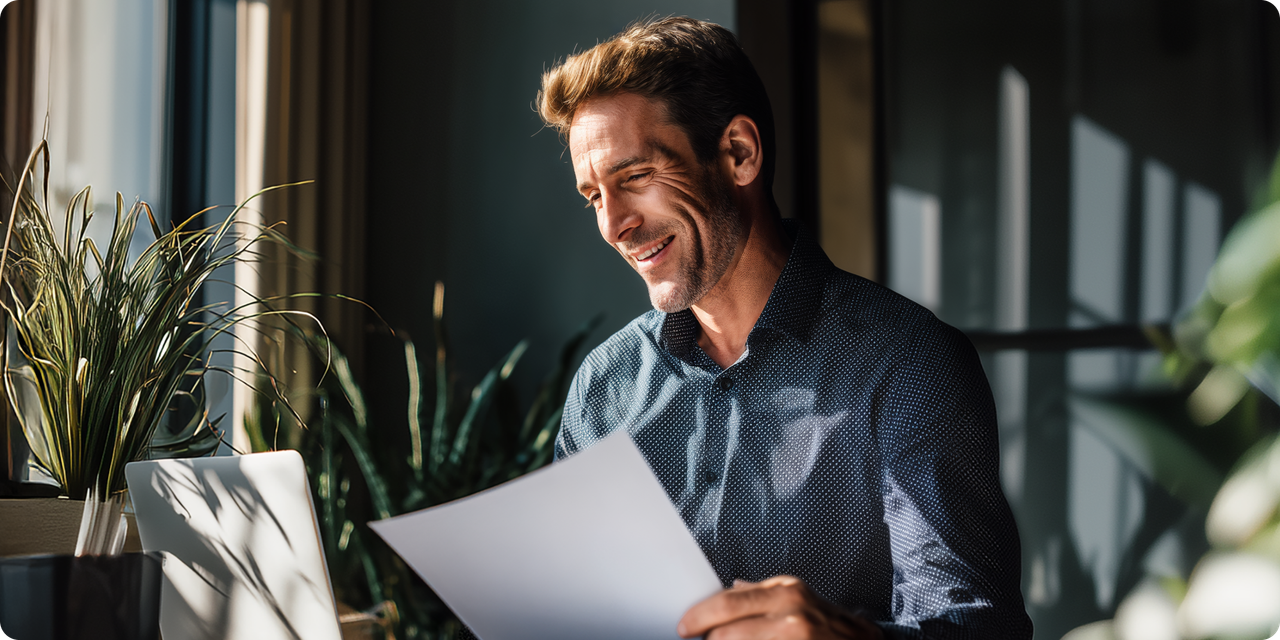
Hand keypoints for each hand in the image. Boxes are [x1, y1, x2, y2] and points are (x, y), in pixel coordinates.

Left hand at [677, 575, 884, 638]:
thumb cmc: (830, 626)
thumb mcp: (799, 598)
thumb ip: (763, 594)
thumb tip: (729, 589)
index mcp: (786, 592)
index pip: (727, 603)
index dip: (699, 616)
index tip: (685, 627)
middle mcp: (792, 615)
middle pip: (726, 632)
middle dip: (709, 639)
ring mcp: (796, 638)